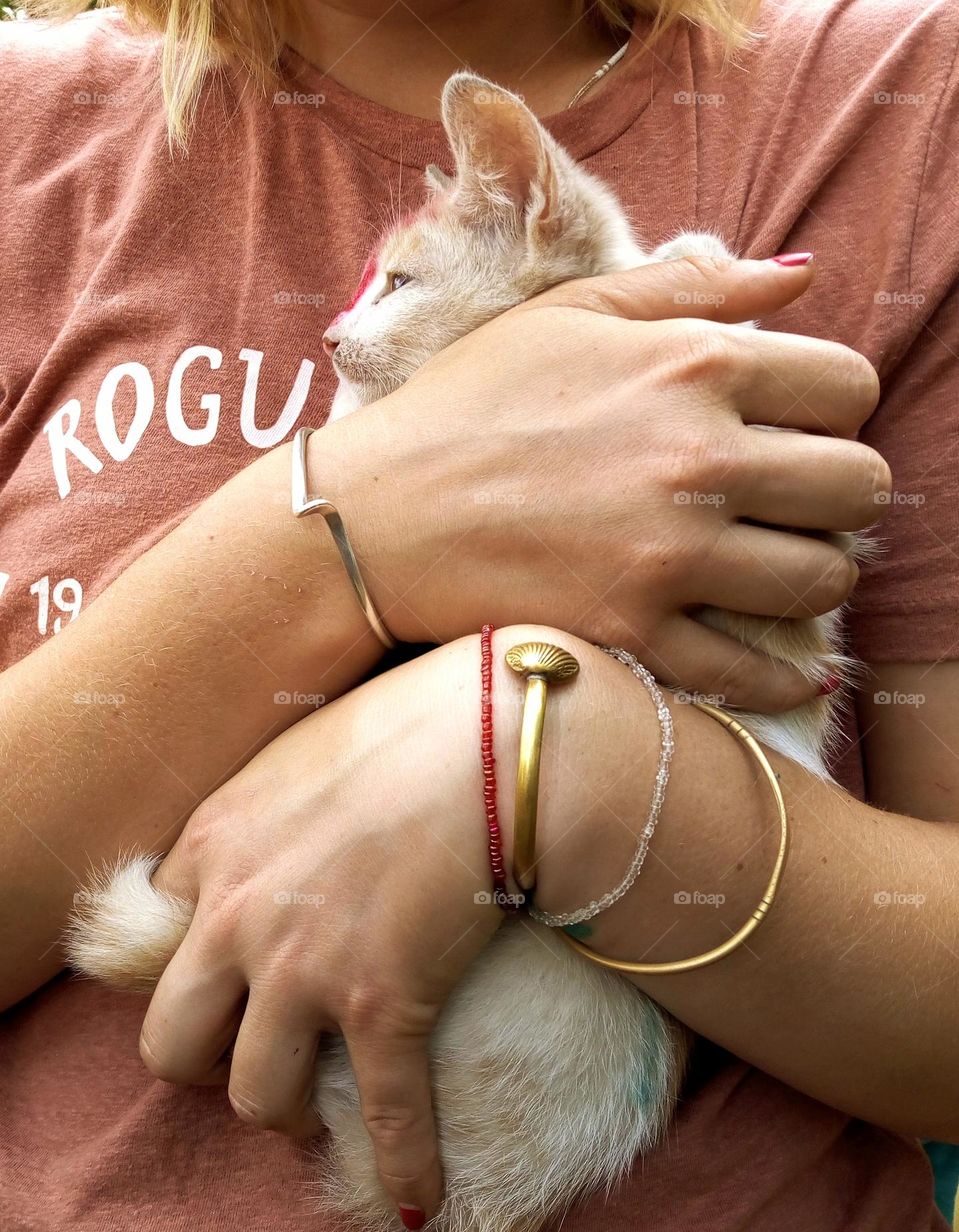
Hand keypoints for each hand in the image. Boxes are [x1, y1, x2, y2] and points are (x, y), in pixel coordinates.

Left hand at [139, 625, 658, 1226]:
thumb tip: (282, 835)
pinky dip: (403, 1163)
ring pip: (253, 1096)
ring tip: (321, 1105)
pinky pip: (385, 1115)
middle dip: (208, 1062)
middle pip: (171, 1042)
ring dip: (285, 1112)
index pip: (157, 944)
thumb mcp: (302, 748)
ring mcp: (305, 967)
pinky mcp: (383, 1006)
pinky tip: (417, 1190)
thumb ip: (264, 805)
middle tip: (257, 1051)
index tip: (234, 983)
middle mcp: (240, 916)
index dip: (195, 972)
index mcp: (214, 845)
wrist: (497, 736)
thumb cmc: (414, 720)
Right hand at [312, 254, 886, 711]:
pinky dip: (781, 672)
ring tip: (775, 564)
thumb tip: (799, 277)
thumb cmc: (468, 403)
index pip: (848, 386)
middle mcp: (697, 459)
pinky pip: (752, 670)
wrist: (379, 512)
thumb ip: (695, 286)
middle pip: (859, 487)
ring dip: (817, 573)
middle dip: (842, 493)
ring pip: (825, 579)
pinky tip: (785, 662)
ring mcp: (668, 554)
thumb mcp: (573, 314)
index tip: (802, 427)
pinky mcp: (635, 631)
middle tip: (800, 501)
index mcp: (692, 366)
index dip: (838, 409)